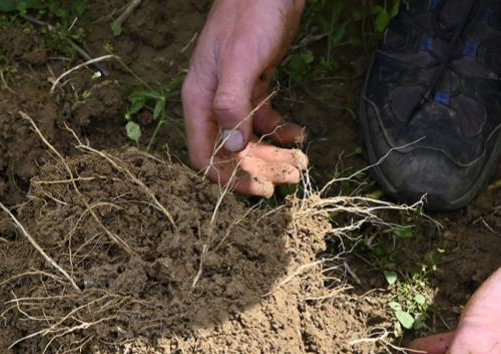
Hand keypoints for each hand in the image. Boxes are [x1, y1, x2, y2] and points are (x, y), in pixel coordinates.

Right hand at [182, 0, 307, 196]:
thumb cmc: (250, 15)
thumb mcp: (240, 58)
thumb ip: (232, 102)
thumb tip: (232, 147)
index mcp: (200, 99)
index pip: (204, 153)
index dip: (229, 177)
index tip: (259, 189)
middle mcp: (213, 101)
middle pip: (231, 151)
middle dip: (259, 169)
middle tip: (289, 179)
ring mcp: (235, 94)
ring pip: (249, 138)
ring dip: (273, 154)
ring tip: (300, 162)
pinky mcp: (255, 84)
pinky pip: (264, 119)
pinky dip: (281, 131)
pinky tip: (299, 133)